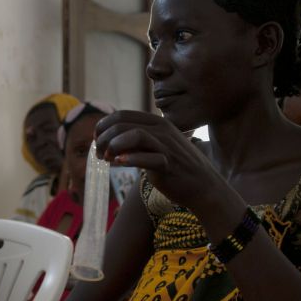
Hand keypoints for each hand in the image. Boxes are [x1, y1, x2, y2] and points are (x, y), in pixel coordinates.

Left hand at [95, 111, 224, 213]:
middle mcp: (162, 130)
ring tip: (107, 158)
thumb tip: (106, 140)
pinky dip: (130, 158)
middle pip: (124, 124)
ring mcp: (166, 146)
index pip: (122, 115)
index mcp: (156, 123)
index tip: (97, 140)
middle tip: (99, 153)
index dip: (104, 126)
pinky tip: (119, 162)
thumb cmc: (174, 166)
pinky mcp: (169, 164)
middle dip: (105, 138)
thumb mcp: (154, 147)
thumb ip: (135, 141)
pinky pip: (147, 157)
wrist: (203, 186)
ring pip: (135, 135)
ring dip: (114, 145)